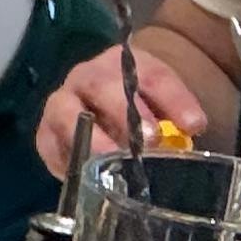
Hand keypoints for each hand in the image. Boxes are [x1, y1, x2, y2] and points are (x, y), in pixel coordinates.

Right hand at [39, 43, 216, 180]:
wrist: (104, 114)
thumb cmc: (142, 112)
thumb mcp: (165, 107)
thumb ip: (179, 119)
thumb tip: (191, 133)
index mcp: (125, 64)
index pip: (151, 76)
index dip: (174, 99)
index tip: (195, 126)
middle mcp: (88, 77)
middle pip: (102, 86)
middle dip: (126, 112)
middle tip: (150, 139)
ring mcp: (61, 103)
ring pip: (68, 113)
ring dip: (93, 138)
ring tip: (113, 160)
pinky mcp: (45, 134)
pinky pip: (52, 145)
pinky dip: (68, 160)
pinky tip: (88, 176)